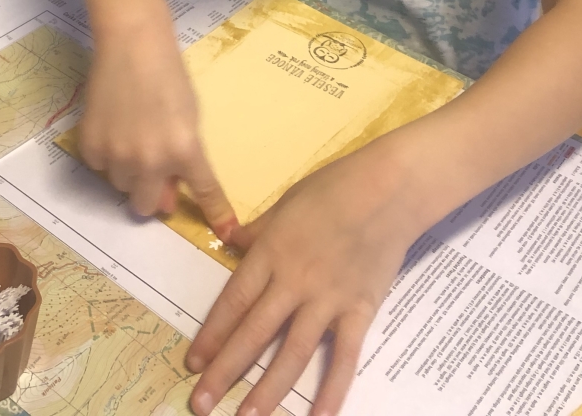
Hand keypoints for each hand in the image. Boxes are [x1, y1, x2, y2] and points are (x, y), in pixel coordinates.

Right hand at [80, 17, 236, 233]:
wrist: (132, 43)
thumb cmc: (169, 74)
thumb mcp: (189, 114)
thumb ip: (183, 155)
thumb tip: (167, 195)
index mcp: (184, 149)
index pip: (204, 192)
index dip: (215, 214)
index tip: (225, 232)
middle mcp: (151, 160)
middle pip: (147, 206)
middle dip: (151, 193)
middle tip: (151, 168)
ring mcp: (118, 155)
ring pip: (122, 186)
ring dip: (128, 171)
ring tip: (131, 132)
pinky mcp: (92, 146)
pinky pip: (100, 167)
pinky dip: (107, 154)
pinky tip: (113, 124)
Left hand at [187, 139, 424, 415]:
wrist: (389, 188)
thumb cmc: (333, 188)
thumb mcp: (285, 202)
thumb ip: (258, 230)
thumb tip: (229, 240)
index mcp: (271, 251)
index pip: (234, 301)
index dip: (212, 334)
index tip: (192, 362)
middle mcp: (294, 280)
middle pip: (254, 332)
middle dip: (225, 371)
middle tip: (200, 403)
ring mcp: (328, 298)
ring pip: (293, 352)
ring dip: (267, 389)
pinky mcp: (360, 309)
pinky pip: (345, 356)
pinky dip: (333, 389)